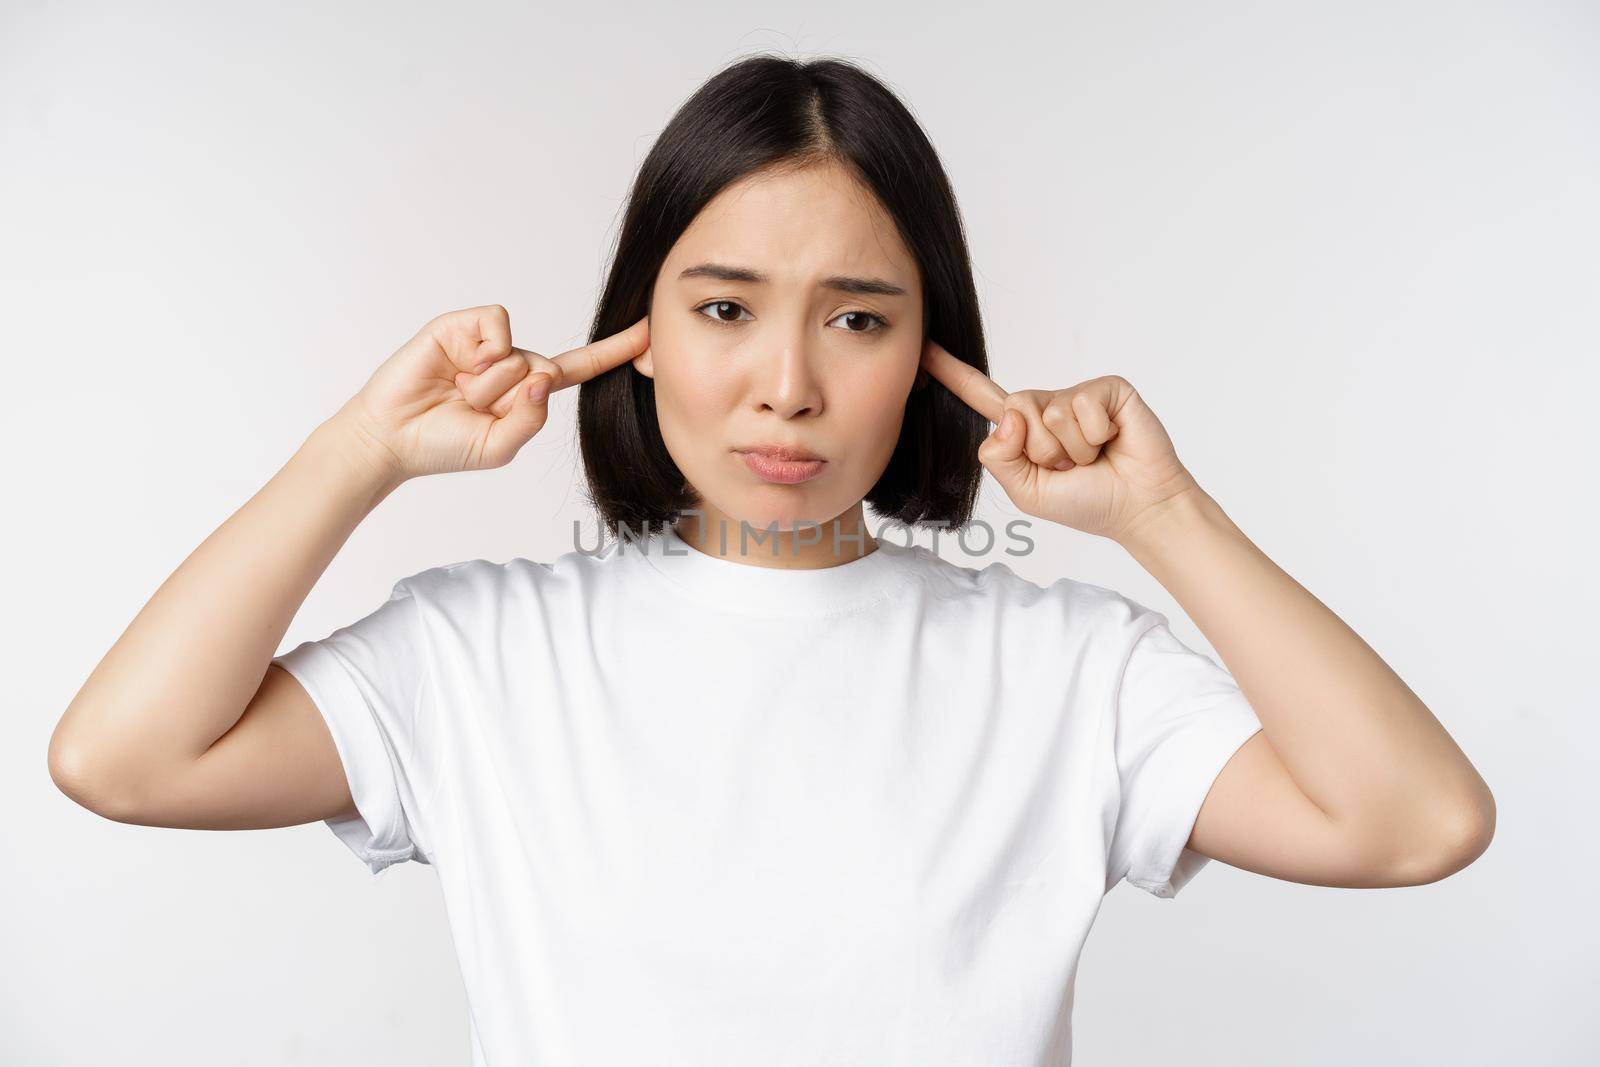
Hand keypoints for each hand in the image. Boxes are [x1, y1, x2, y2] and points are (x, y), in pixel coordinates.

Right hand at [331, 305, 648, 481]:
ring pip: (521, 356)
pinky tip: (456, 366)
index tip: (649, 331)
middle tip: (473, 409)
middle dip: (512, 399)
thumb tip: (540, 376)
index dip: (614, 351)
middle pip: (546, 371)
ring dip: (490, 384)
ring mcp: (488, 344)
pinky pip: (497, 326)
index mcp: (528, 393)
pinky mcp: (463, 326)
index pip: (580, 368)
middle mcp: (514, 363)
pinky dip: (482, 352)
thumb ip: (530, 420)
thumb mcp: (499, 447)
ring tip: (457, 392)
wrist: (391, 436)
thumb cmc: (444, 444)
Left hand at [919, 338, 1201, 540]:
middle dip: (1043, 450)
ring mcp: (1077, 395)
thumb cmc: (1087, 502)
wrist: (1138, 507)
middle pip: (1015, 411)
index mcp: (1022, 430)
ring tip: (1094, 457)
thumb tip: (1009, 416)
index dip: (952, 373)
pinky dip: (1097, 436)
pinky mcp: (1108, 389)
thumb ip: (1001, 460)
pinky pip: (1083, 407)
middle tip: (1071, 466)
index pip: (981, 397)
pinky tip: (1113, 441)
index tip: (924, 349)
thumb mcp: (1027, 492)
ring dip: (1073, 449)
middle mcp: (1047, 405)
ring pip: (1050, 414)